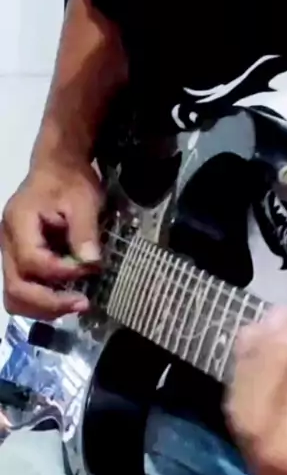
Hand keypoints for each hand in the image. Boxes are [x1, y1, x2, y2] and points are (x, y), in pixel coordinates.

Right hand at [1, 162, 102, 320]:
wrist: (58, 167)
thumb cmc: (70, 181)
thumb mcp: (84, 200)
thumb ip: (84, 232)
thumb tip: (91, 263)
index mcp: (19, 222)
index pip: (33, 261)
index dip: (61, 272)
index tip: (90, 267)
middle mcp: (7, 240)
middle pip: (15, 287)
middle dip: (49, 303)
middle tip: (82, 304)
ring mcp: (9, 251)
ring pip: (14, 294)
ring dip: (43, 307)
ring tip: (74, 304)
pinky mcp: (18, 257)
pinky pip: (22, 286)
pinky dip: (42, 298)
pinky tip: (65, 295)